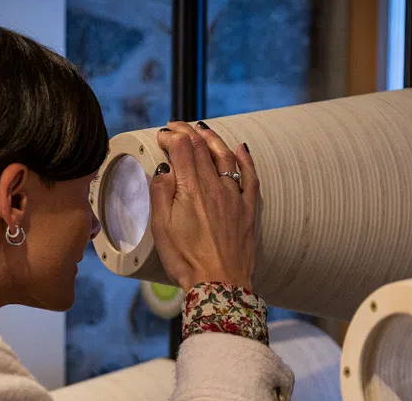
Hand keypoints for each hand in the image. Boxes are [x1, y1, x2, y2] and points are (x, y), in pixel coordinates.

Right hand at [149, 121, 258, 290]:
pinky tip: (241, 148)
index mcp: (190, 190)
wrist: (220, 285)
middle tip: (176, 127)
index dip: (171, 136)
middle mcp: (215, 187)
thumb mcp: (161, 228)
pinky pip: (250, 177)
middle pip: (202, 147)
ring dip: (213, 139)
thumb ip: (160, 193)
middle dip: (187, 132)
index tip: (161, 136)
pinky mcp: (248, 210)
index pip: (182, 148)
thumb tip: (164, 167)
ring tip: (202, 129)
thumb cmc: (186, 260)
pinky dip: (246, 159)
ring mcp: (234, 197)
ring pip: (226, 156)